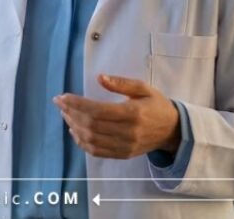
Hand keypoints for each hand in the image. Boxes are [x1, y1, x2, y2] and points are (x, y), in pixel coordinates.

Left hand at [52, 74, 180, 159]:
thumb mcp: (143, 88)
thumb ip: (121, 83)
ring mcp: (125, 146)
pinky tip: (75, 131)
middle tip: (61, 103)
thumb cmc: (156, 105)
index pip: (98, 111)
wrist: (172, 130)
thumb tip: (100, 78)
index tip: (63, 97)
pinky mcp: (123, 155)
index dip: (77, 104)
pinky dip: (82, 143)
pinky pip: (97, 151)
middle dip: (71, 113)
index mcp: (133, 113)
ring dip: (74, 127)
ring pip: (92, 140)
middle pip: (91, 125)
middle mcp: (128, 132)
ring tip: (66, 114)